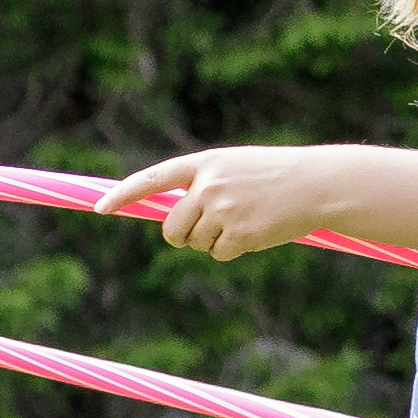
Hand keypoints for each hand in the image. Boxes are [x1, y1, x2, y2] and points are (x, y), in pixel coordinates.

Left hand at [104, 144, 357, 261]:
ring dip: (214, 241)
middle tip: (210, 227)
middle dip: (183, 235)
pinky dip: (234, 250)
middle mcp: (207, 185)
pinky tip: (256, 231)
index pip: (152, 179)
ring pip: (195, 243)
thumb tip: (169, 219)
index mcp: (204, 164)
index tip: (100, 208)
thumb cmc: (274, 176)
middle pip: (171, 227)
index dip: (123, 194)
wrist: (318, 183)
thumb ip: (200, 185)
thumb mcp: (233, 168)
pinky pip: (219, 253)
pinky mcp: (239, 234)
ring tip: (245, 220)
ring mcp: (222, 210)